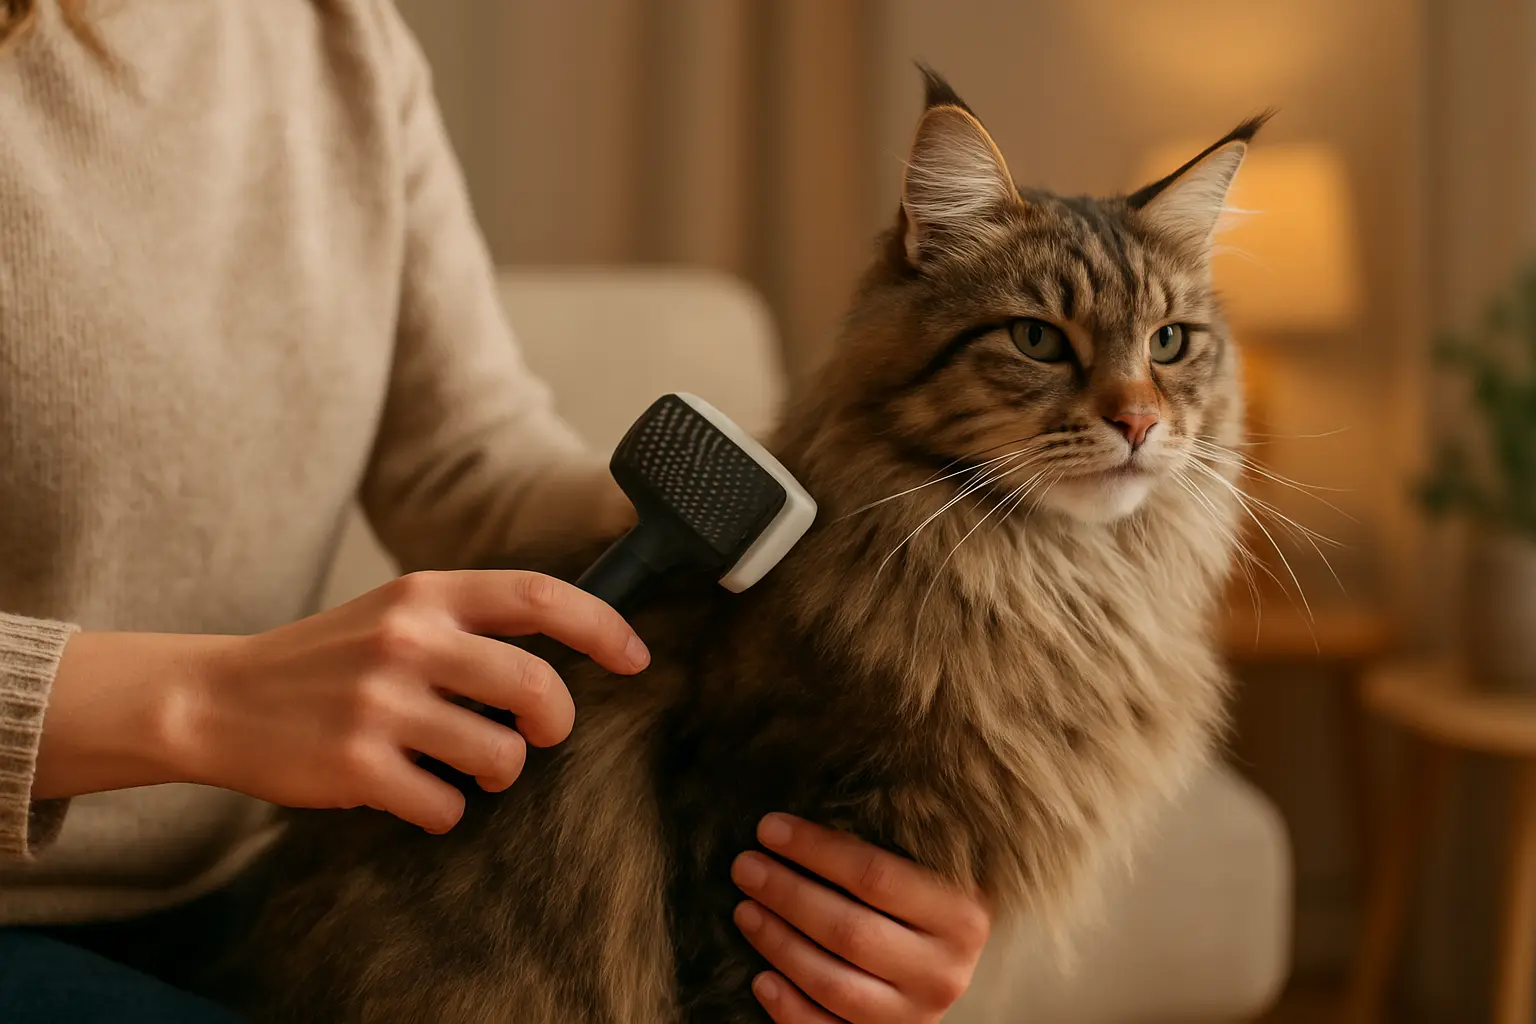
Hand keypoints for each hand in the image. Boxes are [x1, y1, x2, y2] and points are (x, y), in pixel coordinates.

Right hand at [37, 570, 648, 833]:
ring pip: (502, 757)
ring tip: (459, 762)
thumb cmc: (325, 659)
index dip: (602, 627)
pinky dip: (442, 809)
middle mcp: (408, 641)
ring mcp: (381, 704)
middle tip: (540, 731)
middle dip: (556, 722)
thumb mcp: (395, 612)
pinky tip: (411, 791)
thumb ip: (469, 620)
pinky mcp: (357, 766)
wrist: (217, 698)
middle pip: (537, 689)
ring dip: (497, 772)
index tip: (635, 658)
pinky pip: (446, 806)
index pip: (540, 596)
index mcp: (425, 594)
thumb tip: (568, 650)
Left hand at [731, 814, 990, 1022]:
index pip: (876, 875)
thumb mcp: (925, 871)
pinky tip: (760, 979)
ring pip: (833, 982)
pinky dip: (789, 1008)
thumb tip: (799, 817)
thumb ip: (885, 847)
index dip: (815, 850)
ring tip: (744, 910)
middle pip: (849, 930)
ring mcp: (916, 1015)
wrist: (944, 971)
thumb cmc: (921, 904)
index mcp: (962, 914)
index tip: (769, 828)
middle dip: (788, 895)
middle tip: (745, 867)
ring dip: (779, 944)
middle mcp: (945, 971)